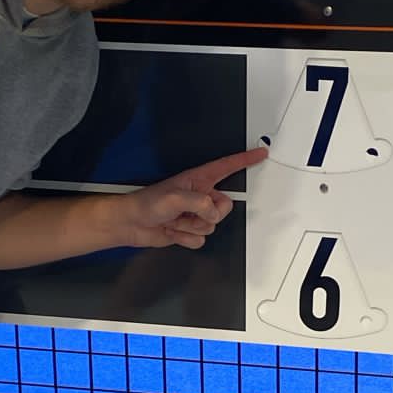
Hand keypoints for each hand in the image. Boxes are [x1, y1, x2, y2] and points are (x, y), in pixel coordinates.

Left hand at [109, 147, 267, 251]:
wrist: (132, 224)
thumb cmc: (146, 204)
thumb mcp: (174, 197)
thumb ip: (199, 202)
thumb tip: (213, 212)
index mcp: (197, 180)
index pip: (227, 167)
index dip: (245, 160)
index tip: (260, 153)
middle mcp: (199, 196)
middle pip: (224, 206)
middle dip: (209, 214)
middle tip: (189, 213)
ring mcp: (195, 214)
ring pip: (213, 225)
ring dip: (192, 227)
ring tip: (174, 221)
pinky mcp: (190, 230)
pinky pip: (202, 239)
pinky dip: (186, 238)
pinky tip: (173, 231)